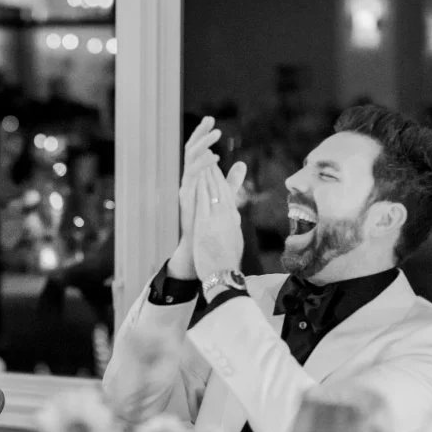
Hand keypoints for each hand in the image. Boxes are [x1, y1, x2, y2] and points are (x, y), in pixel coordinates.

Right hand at [168, 117, 223, 278]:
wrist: (200, 242)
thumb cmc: (209, 219)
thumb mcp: (225, 194)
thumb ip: (232, 180)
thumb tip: (242, 164)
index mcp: (196, 175)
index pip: (198, 149)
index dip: (203, 134)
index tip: (211, 119)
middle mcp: (189, 177)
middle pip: (191, 149)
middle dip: (200, 133)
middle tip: (210, 118)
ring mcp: (186, 185)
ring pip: (191, 158)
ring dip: (204, 144)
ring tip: (216, 134)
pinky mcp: (186, 195)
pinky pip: (192, 175)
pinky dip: (203, 164)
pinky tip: (214, 157)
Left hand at [192, 164, 248, 284]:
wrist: (224, 276)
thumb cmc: (227, 262)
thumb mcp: (234, 239)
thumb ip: (232, 224)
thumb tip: (234, 216)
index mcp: (233, 220)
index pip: (227, 195)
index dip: (222, 179)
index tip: (216, 168)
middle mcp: (227, 217)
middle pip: (221, 189)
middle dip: (215, 171)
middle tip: (210, 155)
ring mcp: (217, 220)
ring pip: (213, 192)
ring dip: (208, 174)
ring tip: (204, 161)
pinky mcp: (206, 226)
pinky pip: (204, 203)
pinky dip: (202, 188)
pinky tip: (198, 177)